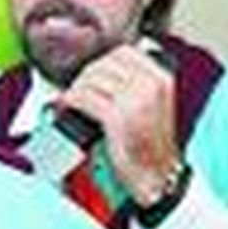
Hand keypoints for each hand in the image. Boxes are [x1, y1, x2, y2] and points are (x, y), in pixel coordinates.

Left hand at [57, 45, 180, 205]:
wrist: (158, 176)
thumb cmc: (151, 145)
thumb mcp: (154, 104)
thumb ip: (135, 83)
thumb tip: (100, 69)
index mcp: (161, 77)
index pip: (123, 52)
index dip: (101, 62)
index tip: (91, 74)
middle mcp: (149, 85)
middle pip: (103, 64)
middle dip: (84, 76)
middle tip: (76, 90)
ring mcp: (134, 100)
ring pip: (90, 79)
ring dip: (74, 89)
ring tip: (69, 100)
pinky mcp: (117, 117)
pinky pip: (84, 98)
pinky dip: (69, 101)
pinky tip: (66, 107)